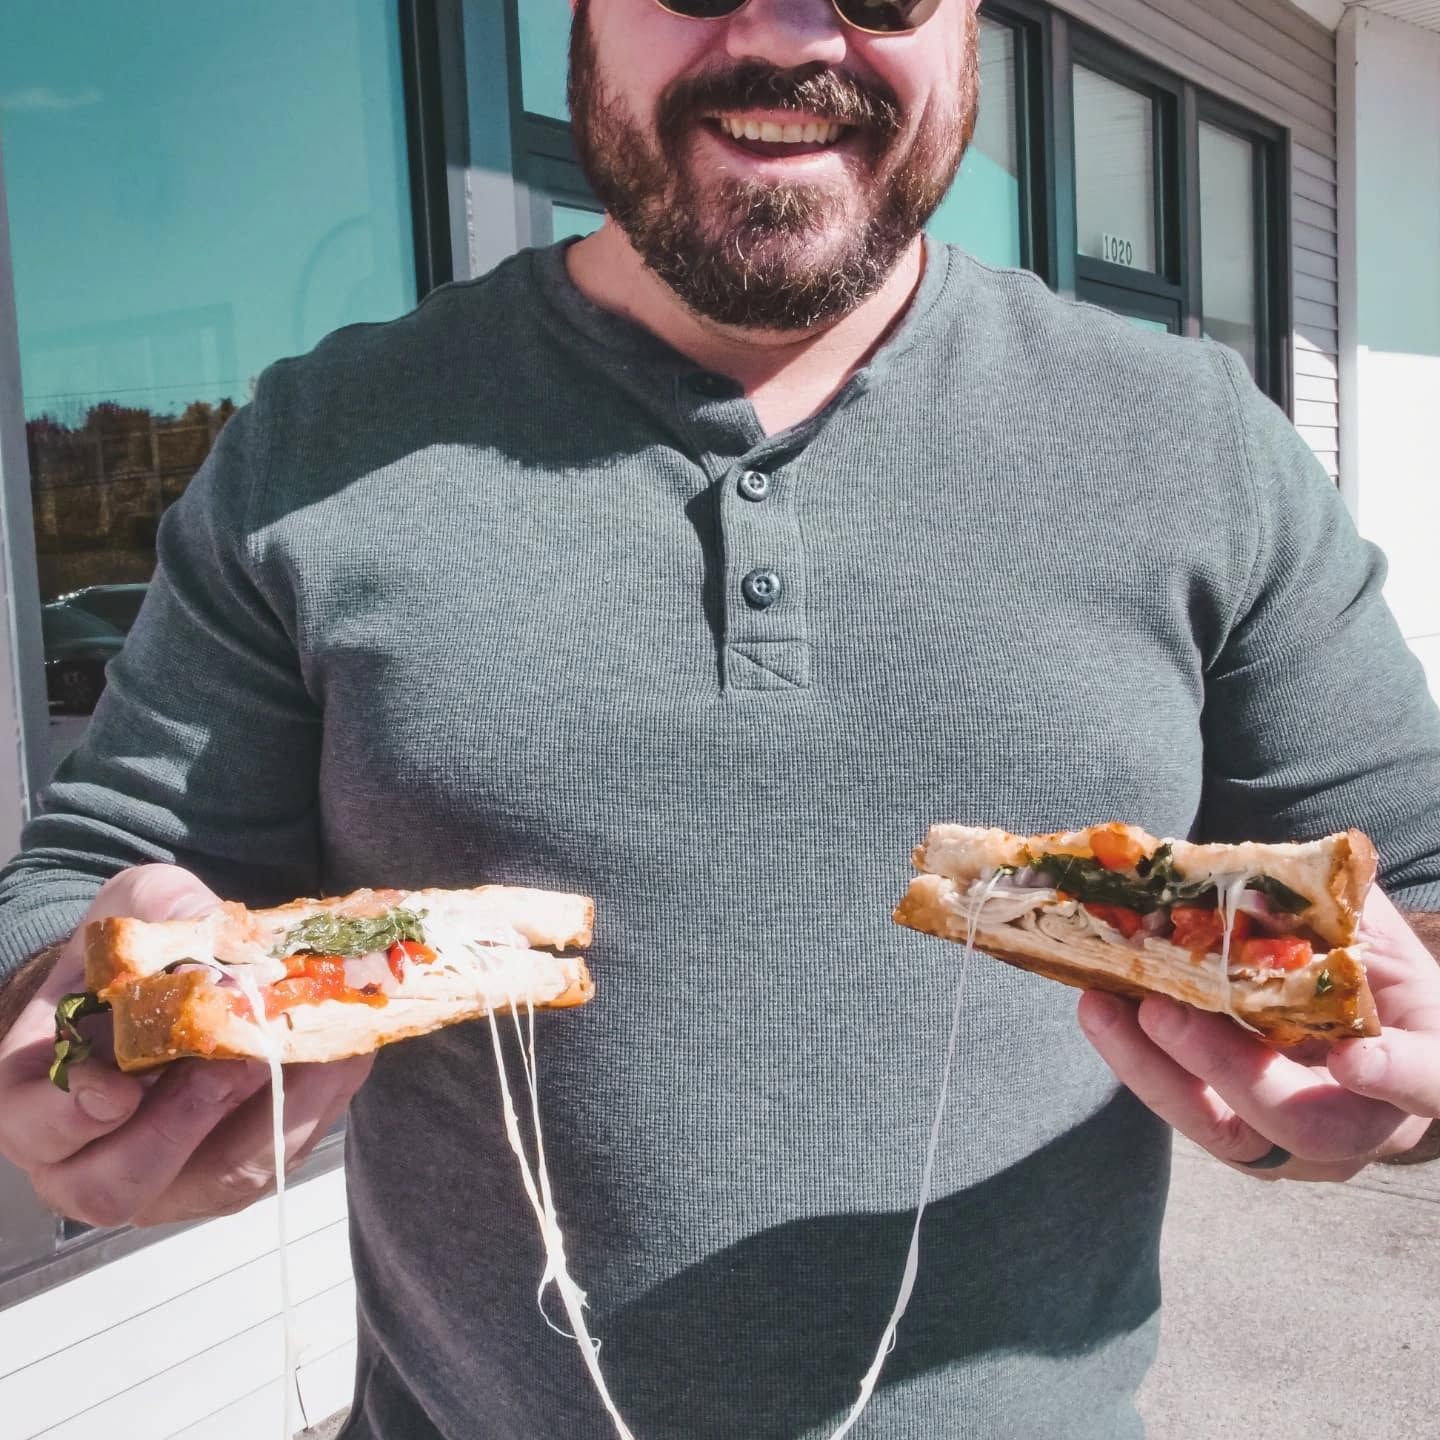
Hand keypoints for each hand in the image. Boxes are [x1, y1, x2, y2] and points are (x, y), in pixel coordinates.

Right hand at [0, 865, 372, 1226]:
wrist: (170, 972)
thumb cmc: (135, 948)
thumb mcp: (142, 907)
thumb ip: (169, 921)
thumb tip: (225, 961)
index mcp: (37, 1094)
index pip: (34, 1128)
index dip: (72, 1117)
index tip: (119, 1089)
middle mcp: (88, 1156)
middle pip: (120, 1183)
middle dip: (183, 1125)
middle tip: (234, 1064)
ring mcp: (163, 1176)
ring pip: (216, 1183)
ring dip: (272, 1119)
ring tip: (312, 1054)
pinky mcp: (232, 1172)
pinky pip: (275, 1162)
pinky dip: (313, 1109)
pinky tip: (343, 1056)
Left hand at [1076, 888, 1439, 1180]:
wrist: (1362, 1021)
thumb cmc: (1372, 972)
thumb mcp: (1367, 934)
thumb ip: (1328, 914)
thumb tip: (1252, 893)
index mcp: (1423, 1065)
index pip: (1426, 1081)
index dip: (1394, 1075)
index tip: (1353, 1059)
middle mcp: (1366, 1124)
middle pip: (1305, 1124)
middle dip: (1227, 1069)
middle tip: (1162, 1009)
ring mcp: (1298, 1145)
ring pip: (1229, 1132)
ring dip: (1156, 1070)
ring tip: (1102, 1006)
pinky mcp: (1240, 1140)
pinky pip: (1187, 1112)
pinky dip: (1139, 1062)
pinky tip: (1100, 1008)